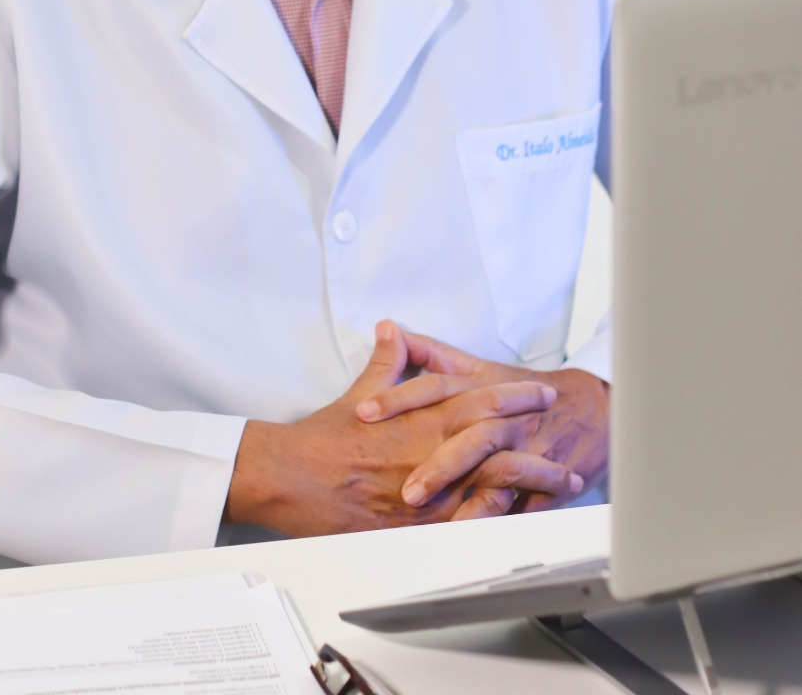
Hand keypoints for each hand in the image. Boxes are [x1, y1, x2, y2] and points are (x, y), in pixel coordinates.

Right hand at [224, 321, 579, 535]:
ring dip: (532, 481)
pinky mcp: (417, 525)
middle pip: (497, 439)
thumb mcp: (360, 393)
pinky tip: (528, 522)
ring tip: (563, 480)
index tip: (539, 391)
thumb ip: (386, 363)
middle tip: (565, 433)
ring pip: (493, 483)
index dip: (514, 394)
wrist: (293, 476)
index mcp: (420, 416)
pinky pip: (469, 525)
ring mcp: (428, 490)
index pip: (479, 398)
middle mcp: (430, 450)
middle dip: (536, 435)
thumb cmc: (322, 439)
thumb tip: (395, 333)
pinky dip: (501, 520)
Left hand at [355, 330, 609, 519]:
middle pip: (467, 435)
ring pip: (495, 469)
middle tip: (401, 486)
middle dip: (435, 461)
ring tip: (433, 514)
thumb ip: (428, 351)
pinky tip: (475, 532)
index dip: (398, 398)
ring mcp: (525, 447)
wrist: (590, 407)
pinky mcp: (545, 478)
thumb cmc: (522, 388)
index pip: (435, 387)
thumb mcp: (475, 366)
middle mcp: (501, 417)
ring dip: (465, 492)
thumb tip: (387, 330)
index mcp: (480, 387)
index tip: (363, 412)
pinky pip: (523, 501)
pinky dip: (501, 517)